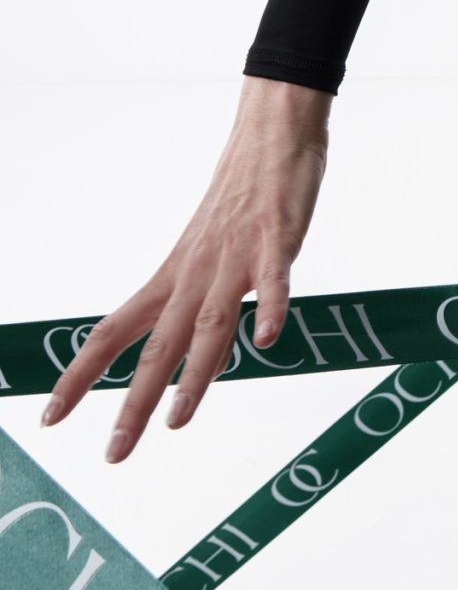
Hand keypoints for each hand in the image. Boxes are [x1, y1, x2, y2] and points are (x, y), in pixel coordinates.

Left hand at [39, 74, 333, 462]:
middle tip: (114, 453)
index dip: (80, 377)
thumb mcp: (206, 258)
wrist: (270, 136)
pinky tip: (267, 338)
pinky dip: (268, 308)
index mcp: (171, 278)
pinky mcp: (276, 240)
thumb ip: (199, 311)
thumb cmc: (241, 199)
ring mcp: (235, 258)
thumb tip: (196, 365)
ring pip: (210, 321)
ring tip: (179, 419)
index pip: (112, 333)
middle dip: (136, 403)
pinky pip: (272, 279)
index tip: (49, 419)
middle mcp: (194, 274)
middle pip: (159, 346)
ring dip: (194, 373)